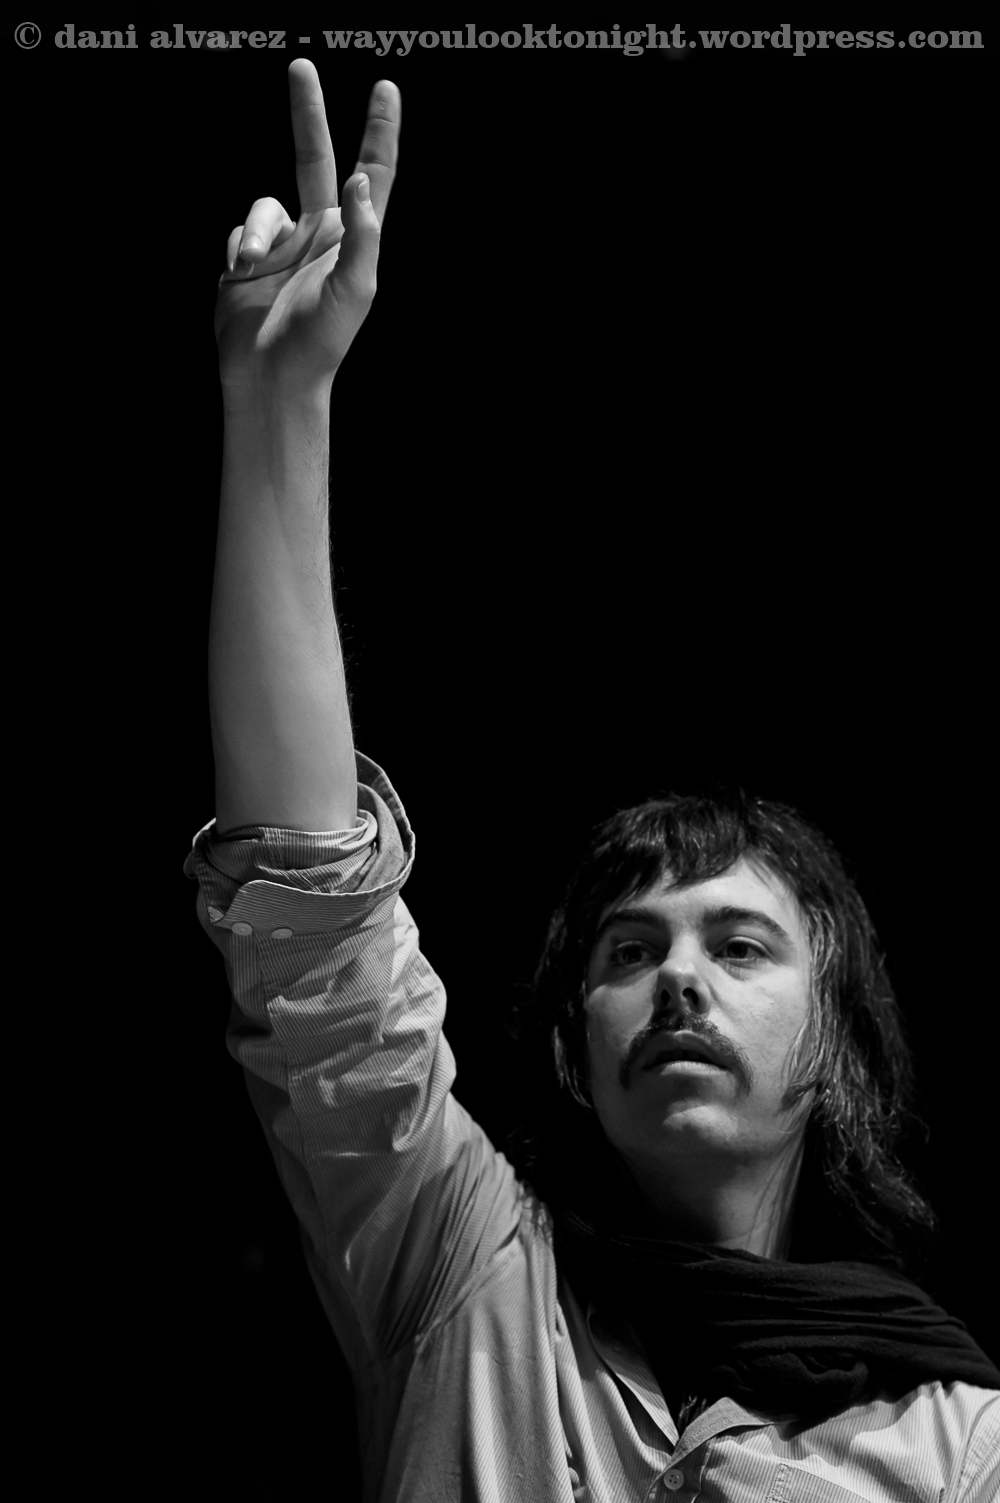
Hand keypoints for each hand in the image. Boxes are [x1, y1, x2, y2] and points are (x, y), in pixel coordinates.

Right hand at [215, 60, 400, 394]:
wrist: (270, 376)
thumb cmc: (320, 341)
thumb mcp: (354, 289)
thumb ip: (362, 234)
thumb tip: (360, 180)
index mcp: (351, 238)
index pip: (371, 175)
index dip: (379, 132)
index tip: (385, 88)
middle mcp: (317, 234)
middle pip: (312, 158)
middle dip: (307, 113)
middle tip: (301, 68)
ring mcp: (280, 245)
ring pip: (262, 205)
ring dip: (255, 233)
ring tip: (252, 269)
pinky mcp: (244, 258)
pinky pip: (237, 231)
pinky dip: (238, 251)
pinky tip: (242, 282)